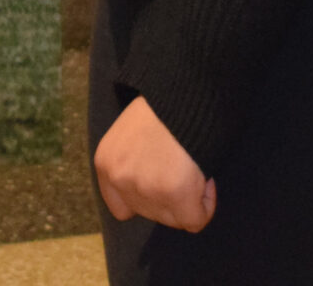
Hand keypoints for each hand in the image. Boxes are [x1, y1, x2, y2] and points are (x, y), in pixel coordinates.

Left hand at [93, 97, 215, 231]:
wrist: (184, 93)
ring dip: (189, 200)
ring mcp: (147, 190)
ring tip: (193, 168)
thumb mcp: (129, 134)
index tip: (163, 183)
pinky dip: (206, 205)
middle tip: (184, 168)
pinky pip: (195, 220)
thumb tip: (151, 186)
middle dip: (171, 198)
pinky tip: (206, 180)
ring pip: (174, 219)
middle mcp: (121, 180)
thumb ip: (132, 163)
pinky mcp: (176, 195)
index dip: (147, 200)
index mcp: (106, 163)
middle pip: (152, 214)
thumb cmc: (162, 107)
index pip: (121, 209)